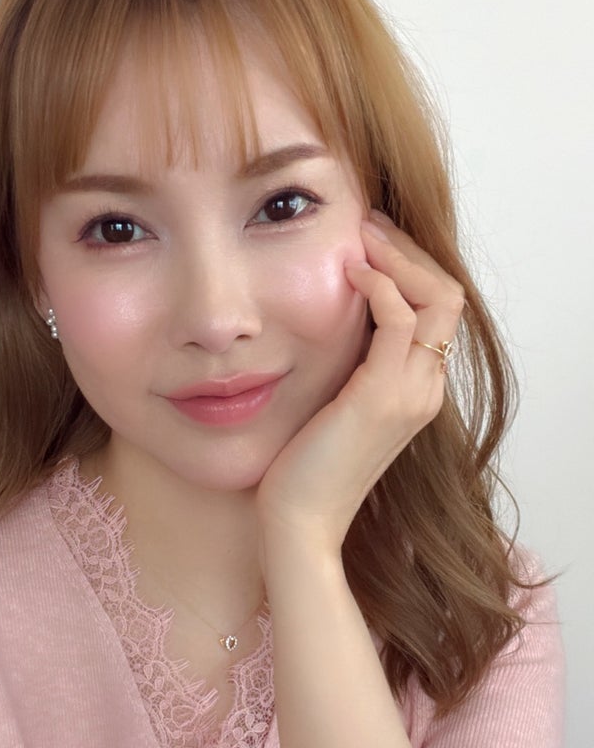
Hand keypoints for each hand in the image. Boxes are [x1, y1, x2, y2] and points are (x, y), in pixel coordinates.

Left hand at [255, 212, 465, 558]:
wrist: (299, 523)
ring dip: (397, 257)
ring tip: (358, 236)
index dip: (410, 266)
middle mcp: (426, 390)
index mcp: (417, 391)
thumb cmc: (302, 468)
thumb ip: (346, 363)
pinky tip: (348, 271)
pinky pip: (398, 318)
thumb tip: (327, 315)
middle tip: (366, 224)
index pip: (439, 309)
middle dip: (409, 251)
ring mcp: (410, 394)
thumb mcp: (331, 403)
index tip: (368, 241)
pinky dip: (379, 284)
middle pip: (448, 295)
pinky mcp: (382, 396)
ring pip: (436, 298)